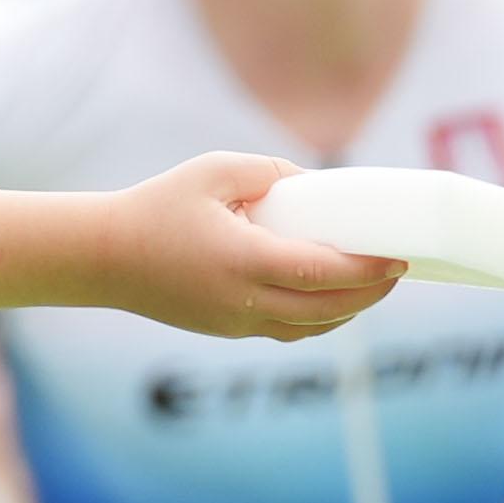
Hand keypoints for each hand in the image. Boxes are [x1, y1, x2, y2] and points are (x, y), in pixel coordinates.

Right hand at [103, 153, 414, 342]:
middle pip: (327, 309)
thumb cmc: (157, 206)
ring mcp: (235, 323)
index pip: (323, 273)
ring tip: (373, 286)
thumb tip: (313, 182)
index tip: (399, 259)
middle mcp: (244, 301)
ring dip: (348, 311)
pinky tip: (333, 300)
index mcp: (244, 261)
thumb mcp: (214, 171)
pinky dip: (318, 320)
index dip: (368, 271)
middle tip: (399, 272)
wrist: (104, 258)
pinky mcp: (226, 331)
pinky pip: (285, 331)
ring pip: (309, 328)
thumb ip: (269, 171)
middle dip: (371, 294)